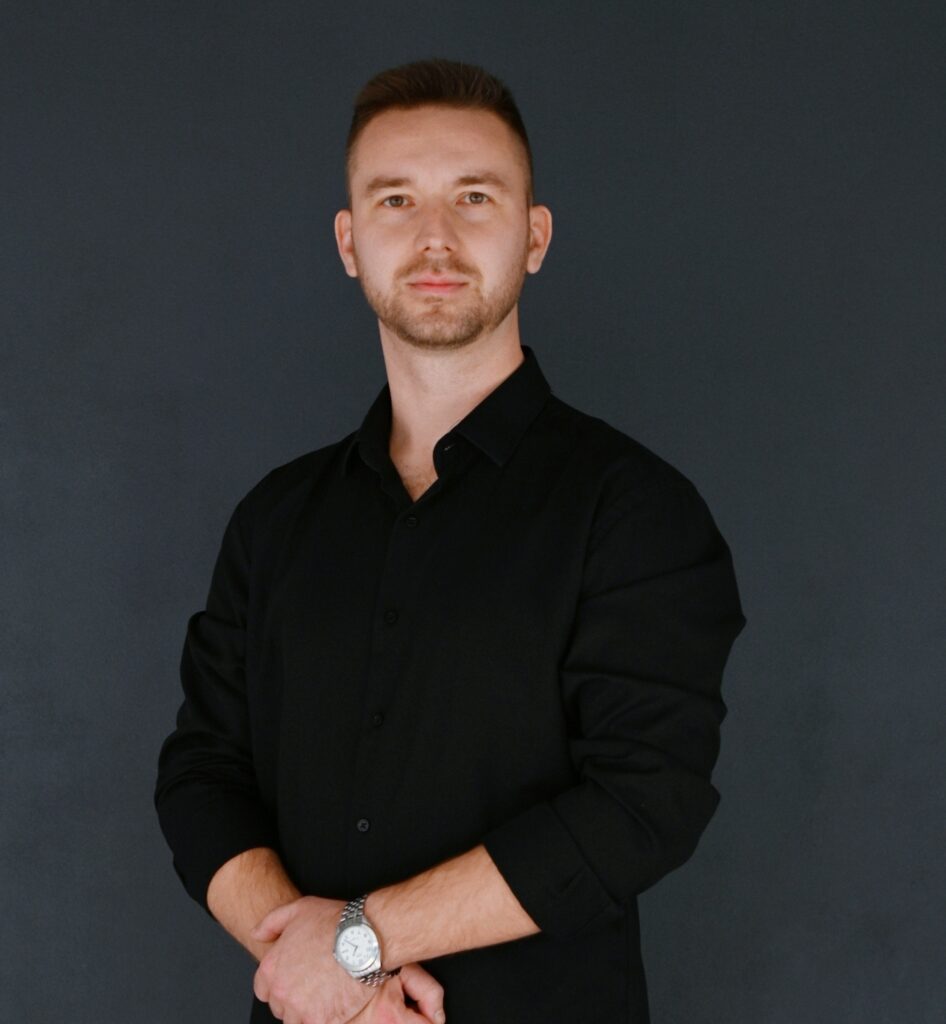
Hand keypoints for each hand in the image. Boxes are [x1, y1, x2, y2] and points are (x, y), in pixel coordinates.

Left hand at [250, 896, 444, 1023]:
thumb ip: (271, 922)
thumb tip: (257, 934)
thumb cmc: (335, 924)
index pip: (264, 990)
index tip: (294, 979)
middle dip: (295, 998)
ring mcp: (300, 1009)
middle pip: (281, 1007)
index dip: (281, 983)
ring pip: (298, 1020)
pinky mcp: (321, 1020)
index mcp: (271, 968)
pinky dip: (326, 1017)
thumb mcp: (299, 909)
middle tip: (314, 983)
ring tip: (327, 993)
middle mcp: (282, 992)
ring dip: (309, 1010)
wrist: (365, 939)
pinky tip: (337, 1001)